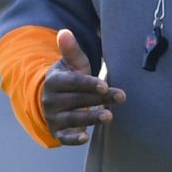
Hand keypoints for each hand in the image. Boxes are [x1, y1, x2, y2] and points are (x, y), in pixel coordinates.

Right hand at [37, 28, 124, 145]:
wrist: (52, 99)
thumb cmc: (68, 79)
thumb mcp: (70, 64)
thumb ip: (71, 50)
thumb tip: (65, 32)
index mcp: (54, 81)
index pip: (73, 83)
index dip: (89, 84)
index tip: (104, 85)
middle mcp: (51, 100)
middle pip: (77, 100)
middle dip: (100, 99)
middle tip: (120, 97)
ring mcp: (53, 117)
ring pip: (73, 118)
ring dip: (90, 118)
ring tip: (109, 116)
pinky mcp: (57, 132)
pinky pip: (64, 137)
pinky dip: (72, 139)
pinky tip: (85, 138)